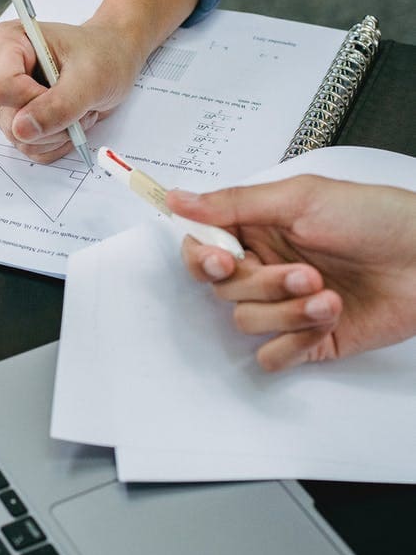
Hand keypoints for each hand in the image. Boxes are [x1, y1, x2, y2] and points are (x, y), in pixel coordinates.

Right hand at [0, 18, 144, 162]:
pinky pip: (30, 148)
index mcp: (8, 42)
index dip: (31, 99)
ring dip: (57, 132)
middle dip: (51, 119)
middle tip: (79, 102)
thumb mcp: (90, 77)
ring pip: (19, 138)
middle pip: (7, 118)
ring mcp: (6, 99)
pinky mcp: (16, 120)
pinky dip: (56, 141)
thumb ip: (58, 104)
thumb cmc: (102, 54)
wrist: (113, 60)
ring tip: (77, 108)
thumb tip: (23, 129)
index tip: (63, 92)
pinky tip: (70, 119)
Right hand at [167, 176, 415, 370]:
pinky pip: (270, 357)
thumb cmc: (376, 219)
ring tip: (328, 295)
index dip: (203, 259)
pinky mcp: (307, 342)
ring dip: (287, 312)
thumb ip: (233, 203)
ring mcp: (286, 306)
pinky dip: (294, 343)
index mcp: (259, 229)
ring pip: (246, 323)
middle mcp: (268, 267)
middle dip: (263, 284)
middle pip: (224, 290)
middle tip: (305, 272)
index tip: (224, 258)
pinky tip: (327, 320)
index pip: (203, 249)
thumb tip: (178, 198)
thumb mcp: (301, 197)